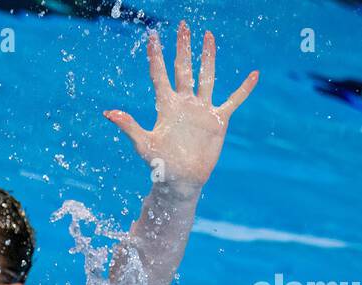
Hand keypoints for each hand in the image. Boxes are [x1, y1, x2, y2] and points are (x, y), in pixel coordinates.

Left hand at [104, 21, 257, 196]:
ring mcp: (202, 109)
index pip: (159, 75)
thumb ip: (128, 126)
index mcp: (165, 106)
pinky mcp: (218, 120)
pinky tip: (254, 75)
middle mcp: (184, 103)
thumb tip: (107, 113)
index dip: (155, 56)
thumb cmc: (160, 164)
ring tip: (208, 36)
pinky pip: (234, 101)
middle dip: (183, 48)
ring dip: (208, 57)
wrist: (181, 181)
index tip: (153, 36)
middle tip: (184, 26)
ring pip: (206, 77)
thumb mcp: (143, 144)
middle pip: (183, 69)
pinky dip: (244, 89)